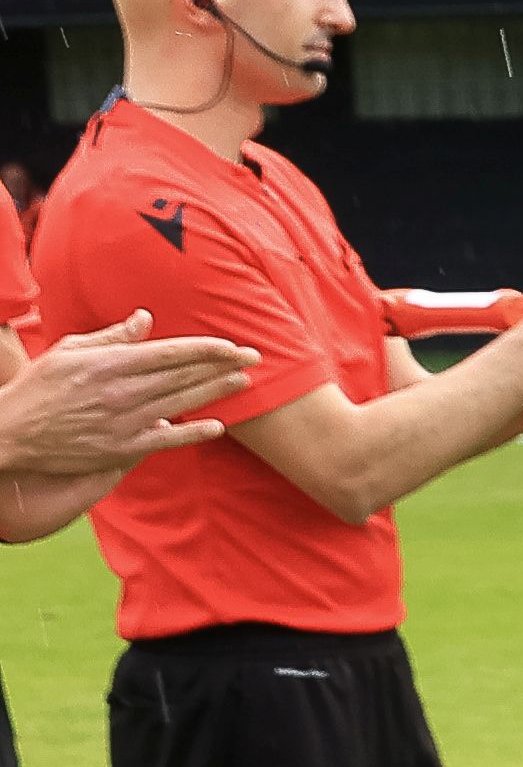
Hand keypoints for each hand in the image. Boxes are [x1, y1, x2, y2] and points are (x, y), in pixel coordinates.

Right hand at [0, 315, 256, 475]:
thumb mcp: (70, 351)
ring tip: (244, 381)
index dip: (207, 348)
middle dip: (223, 366)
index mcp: (111, 364)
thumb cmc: (39, 387)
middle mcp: (123, 392)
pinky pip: (167, 439)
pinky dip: (193, 433)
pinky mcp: (123, 448)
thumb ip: (113, 337)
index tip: (234, 345)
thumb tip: (146, 318)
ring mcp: (125, 421)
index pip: (171, 352)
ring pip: (181, 403)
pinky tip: (217, 426)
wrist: (12, 433)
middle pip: (184, 376)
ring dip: (217, 392)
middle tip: (254, 358)